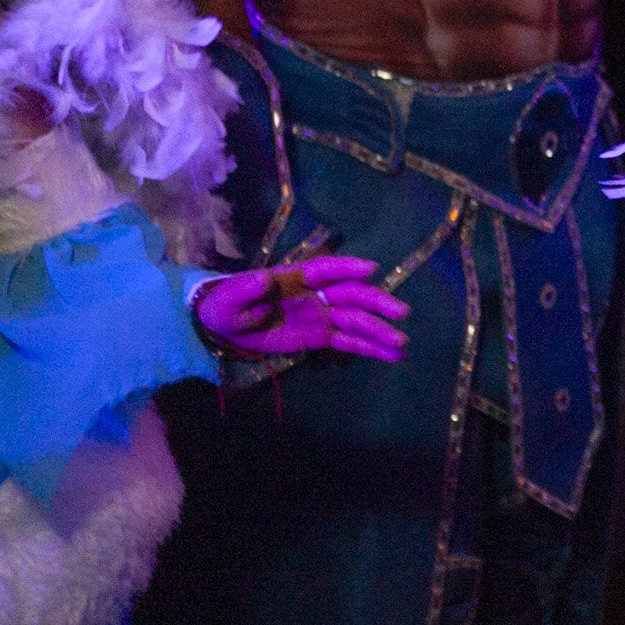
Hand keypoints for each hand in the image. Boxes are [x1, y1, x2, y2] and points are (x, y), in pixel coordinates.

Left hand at [193, 255, 409, 362]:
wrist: (223, 327)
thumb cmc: (227, 304)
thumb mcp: (230, 297)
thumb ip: (247, 289)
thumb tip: (263, 280)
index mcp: (296, 278)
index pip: (326, 270)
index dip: (348, 269)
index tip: (371, 269)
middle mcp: (316, 294)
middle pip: (351, 296)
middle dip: (376, 303)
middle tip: (401, 313)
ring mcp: (322, 316)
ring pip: (356, 321)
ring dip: (379, 331)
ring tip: (402, 343)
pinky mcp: (321, 338)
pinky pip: (350, 342)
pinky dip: (371, 348)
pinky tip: (393, 356)